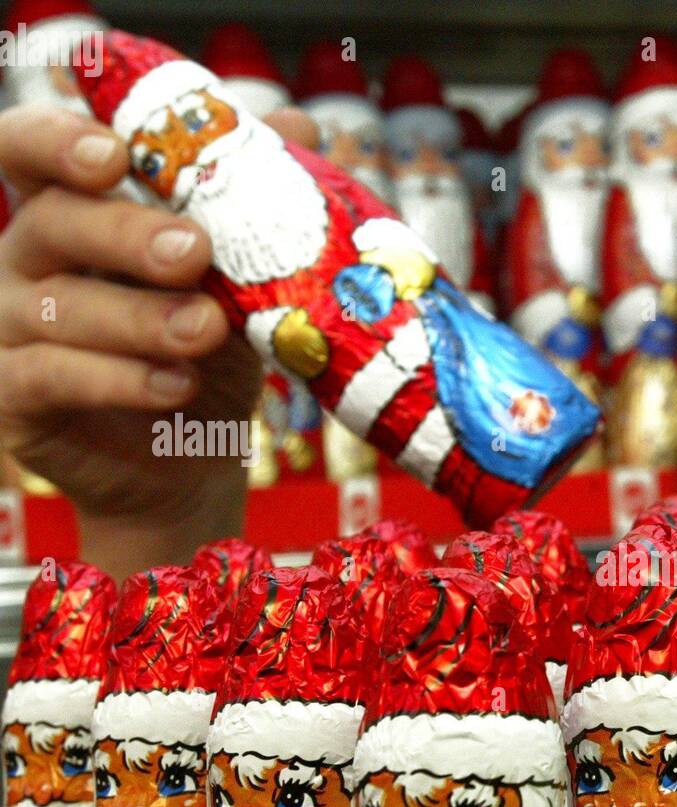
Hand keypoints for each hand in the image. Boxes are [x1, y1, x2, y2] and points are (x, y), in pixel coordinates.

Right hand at [0, 103, 315, 578]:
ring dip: (140, 317)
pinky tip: (175, 385)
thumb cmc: (208, 355)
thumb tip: (298, 126)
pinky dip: (118, 379)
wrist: (194, 462)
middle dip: (126, 234)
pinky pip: (49, 377)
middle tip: (194, 252)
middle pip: (51, 221)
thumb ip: (253, 204)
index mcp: (74, 213)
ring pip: (58, 307)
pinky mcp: (14, 398)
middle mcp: (28, 260)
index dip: (59, 141)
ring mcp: (11, 329)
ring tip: (207, 330)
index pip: (31, 150)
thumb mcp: (241, 280)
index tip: (115, 155)